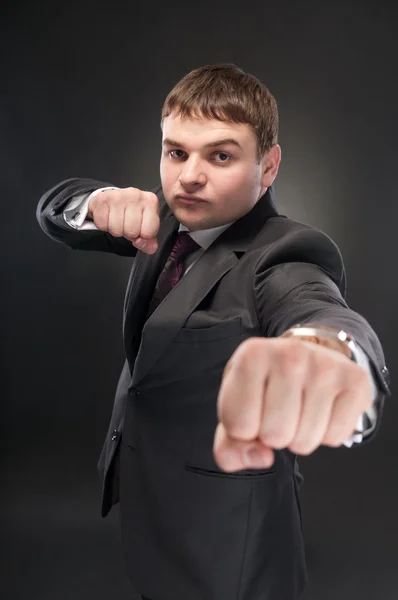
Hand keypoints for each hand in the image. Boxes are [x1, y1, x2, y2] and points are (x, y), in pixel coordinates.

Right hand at [88, 187, 159, 253]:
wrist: (110, 201)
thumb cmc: (128, 214)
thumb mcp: (143, 227)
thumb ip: (149, 241)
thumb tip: (144, 244)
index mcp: (150, 202)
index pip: (149, 232)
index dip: (142, 236)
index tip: (139, 228)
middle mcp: (136, 195)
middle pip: (132, 231)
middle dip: (127, 233)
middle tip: (125, 224)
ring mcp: (119, 195)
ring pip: (116, 229)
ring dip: (115, 229)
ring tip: (116, 220)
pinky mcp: (103, 198)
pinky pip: (102, 225)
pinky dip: (103, 225)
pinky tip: (107, 217)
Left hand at [213, 337, 371, 470]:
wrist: (306, 355)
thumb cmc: (265, 386)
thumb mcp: (236, 407)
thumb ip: (230, 446)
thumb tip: (261, 457)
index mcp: (251, 356)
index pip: (239, 426)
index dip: (244, 430)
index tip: (254, 409)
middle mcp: (289, 354)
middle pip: (275, 436)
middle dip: (274, 436)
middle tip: (280, 411)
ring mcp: (325, 365)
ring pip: (305, 441)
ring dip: (300, 438)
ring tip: (300, 410)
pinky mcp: (354, 380)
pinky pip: (335, 437)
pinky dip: (327, 435)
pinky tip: (322, 410)